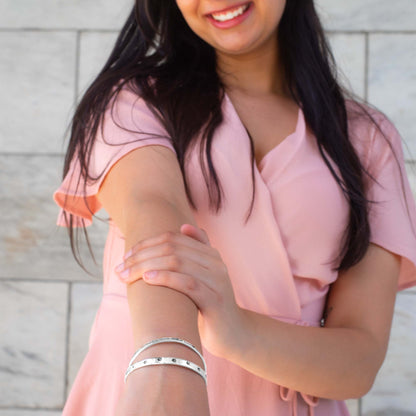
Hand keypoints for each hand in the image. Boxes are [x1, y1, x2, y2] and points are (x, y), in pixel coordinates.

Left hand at [115, 224, 246, 358]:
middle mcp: (215, 262)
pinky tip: (147, 278)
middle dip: (141, 256)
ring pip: (177, 262)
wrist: (233, 333)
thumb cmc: (209, 303)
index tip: (126, 256)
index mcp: (210, 253)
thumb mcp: (202, 275)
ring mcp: (217, 280)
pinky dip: (165, 278)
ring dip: (146, 266)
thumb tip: (184, 226)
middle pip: (172, 248)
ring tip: (126, 275)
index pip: (173, 237)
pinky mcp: (215, 300)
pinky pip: (188, 283)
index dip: (146, 244)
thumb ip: (195, 252)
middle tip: (120, 268)